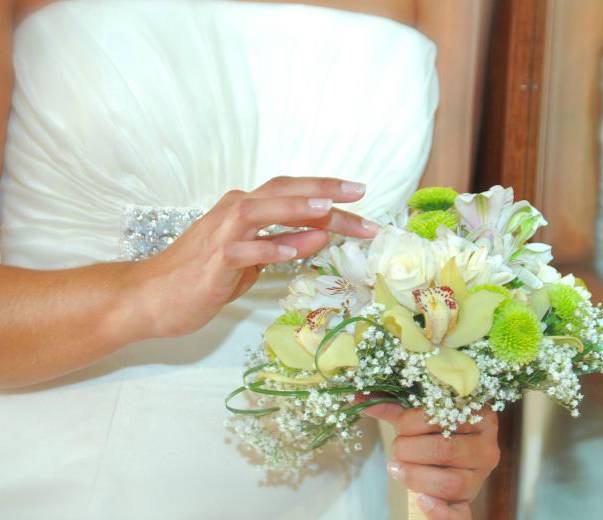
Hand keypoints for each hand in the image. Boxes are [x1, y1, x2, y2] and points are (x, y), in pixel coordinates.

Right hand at [129, 176, 377, 337]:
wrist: (151, 297)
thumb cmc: (203, 277)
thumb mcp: (253, 260)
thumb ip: (285, 244)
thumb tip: (322, 235)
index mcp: (245, 209)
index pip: (290, 191)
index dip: (325, 190)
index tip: (359, 195)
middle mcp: (234, 212)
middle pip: (282, 192)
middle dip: (322, 190)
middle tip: (360, 193)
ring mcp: (220, 234)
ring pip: (259, 211)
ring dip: (295, 209)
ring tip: (329, 211)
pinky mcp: (211, 261)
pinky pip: (240, 251)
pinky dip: (266, 249)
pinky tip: (291, 251)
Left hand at [363, 404, 499, 519]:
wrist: (454, 449)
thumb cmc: (437, 428)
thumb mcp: (420, 414)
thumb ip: (394, 407)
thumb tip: (358, 398)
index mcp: (480, 417)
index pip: (442, 417)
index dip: (411, 422)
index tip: (399, 426)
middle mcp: (487, 447)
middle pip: (444, 450)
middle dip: (409, 450)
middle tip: (397, 449)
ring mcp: (481, 477)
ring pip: (449, 482)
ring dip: (415, 476)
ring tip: (397, 468)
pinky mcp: (470, 500)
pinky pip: (461, 515)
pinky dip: (439, 511)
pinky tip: (421, 501)